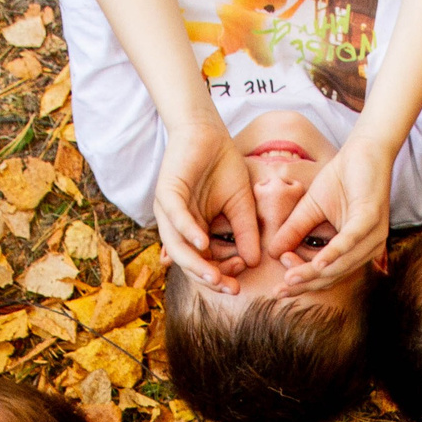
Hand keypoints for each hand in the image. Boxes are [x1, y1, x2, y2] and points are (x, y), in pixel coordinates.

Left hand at [156, 120, 258, 290]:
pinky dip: (189, 232)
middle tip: (229, 289)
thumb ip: (245, 232)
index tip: (240, 282)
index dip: (222, 275)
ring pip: (178, 247)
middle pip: (190, 262)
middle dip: (210, 278)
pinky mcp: (166, 193)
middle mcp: (178, 227)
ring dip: (196, 265)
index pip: (205, 263)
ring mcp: (169, 211)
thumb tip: (254, 262)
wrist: (209, 132)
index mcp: (194, 232)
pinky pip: (176, 218)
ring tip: (215, 278)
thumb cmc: (223, 166)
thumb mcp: (241, 205)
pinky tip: (203, 244)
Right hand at [269, 140, 390, 296]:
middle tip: (280, 290)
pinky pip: (350, 242)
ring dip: (313, 272)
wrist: (363, 150)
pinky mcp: (372, 218)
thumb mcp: (310, 209)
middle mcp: (368, 248)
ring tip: (290, 278)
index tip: (280, 284)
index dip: (302, 280)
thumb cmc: (341, 178)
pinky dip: (333, 253)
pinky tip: (317, 263)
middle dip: (305, 283)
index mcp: (355, 249)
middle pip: (333, 275)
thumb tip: (272, 253)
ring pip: (341, 264)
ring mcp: (373, 235)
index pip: (326, 274)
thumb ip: (294, 231)